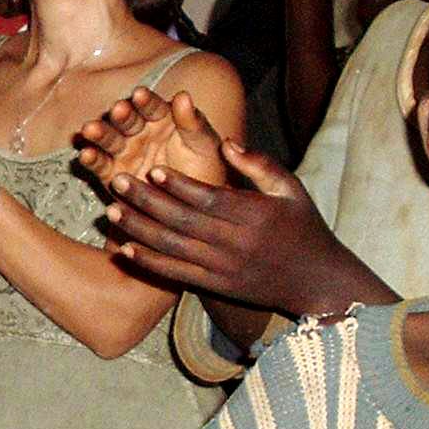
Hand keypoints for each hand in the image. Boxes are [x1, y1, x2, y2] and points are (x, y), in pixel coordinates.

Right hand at [78, 88, 228, 193]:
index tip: (140, 95)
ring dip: (99, 134)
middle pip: (126, 120)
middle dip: (121, 116)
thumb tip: (183, 95)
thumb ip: (192, 122)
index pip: (152, 107)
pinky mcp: (111, 174)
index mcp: (162, 119)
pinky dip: (92, 160)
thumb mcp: (204, 145)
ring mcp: (124, 152)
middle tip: (117, 110)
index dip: (146, 102)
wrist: (193, 208)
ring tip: (90, 130)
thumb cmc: (205, 171)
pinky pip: (100, 165)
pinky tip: (86, 155)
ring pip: (109, 139)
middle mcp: (139, 132)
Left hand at [100, 137, 388, 316]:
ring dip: (138, 230)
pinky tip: (124, 248)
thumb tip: (226, 141)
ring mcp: (224, 268)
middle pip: (182, 222)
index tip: (152, 169)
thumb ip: (259, 164)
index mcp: (255, 215)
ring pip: (173, 248)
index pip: (209, 198)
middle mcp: (236, 243)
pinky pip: (176, 275)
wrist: (318, 283)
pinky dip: (149, 263)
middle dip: (146, 201)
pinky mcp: (216, 287)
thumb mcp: (292, 190)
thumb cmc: (304, 227)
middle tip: (117, 182)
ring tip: (110, 211)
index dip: (179, 185)